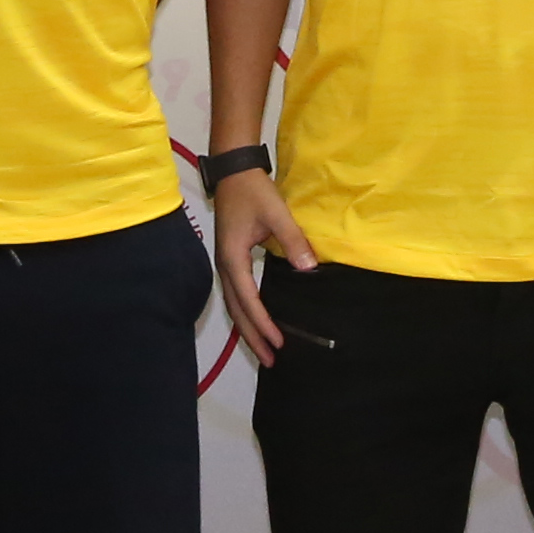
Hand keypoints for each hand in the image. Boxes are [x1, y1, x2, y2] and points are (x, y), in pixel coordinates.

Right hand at [209, 169, 317, 364]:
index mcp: (233, 258)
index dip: (262, 323)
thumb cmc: (254, 191)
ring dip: (249, 329)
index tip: (278, 341)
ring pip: (235, 305)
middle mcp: (225, 266)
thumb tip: (309, 268)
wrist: (234, 171)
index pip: (248, 299)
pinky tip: (258, 322)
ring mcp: (225, 264)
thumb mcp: (276, 213)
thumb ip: (292, 240)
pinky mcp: (230, 260)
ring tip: (264, 351)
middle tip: (271, 361)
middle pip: (237, 310)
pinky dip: (247, 313)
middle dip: (253, 337)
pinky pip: (237, 295)